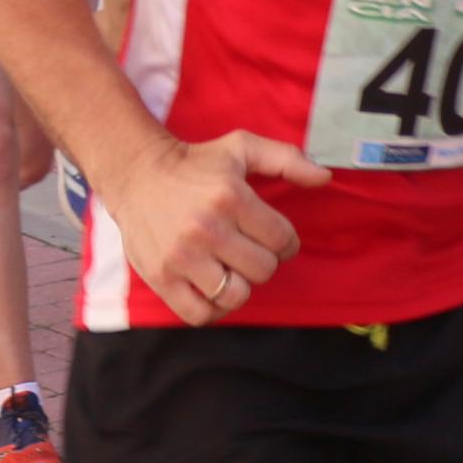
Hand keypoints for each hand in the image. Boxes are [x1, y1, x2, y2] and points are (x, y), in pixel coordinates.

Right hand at [106, 130, 320, 325]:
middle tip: (250, 250)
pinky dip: (214, 309)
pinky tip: (215, 289)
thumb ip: (288, 159)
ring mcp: (181, 257)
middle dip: (264, 261)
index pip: (282, 240)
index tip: (275, 237)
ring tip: (233, 269)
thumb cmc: (196, 163)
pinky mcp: (160, 278)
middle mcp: (206, 230)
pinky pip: (200, 314)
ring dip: (241, 286)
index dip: (287, 242)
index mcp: (230, 198)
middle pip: (263, 270)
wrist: (137, 174)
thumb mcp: (242, 147)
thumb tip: (325, 177)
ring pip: (235, 296)